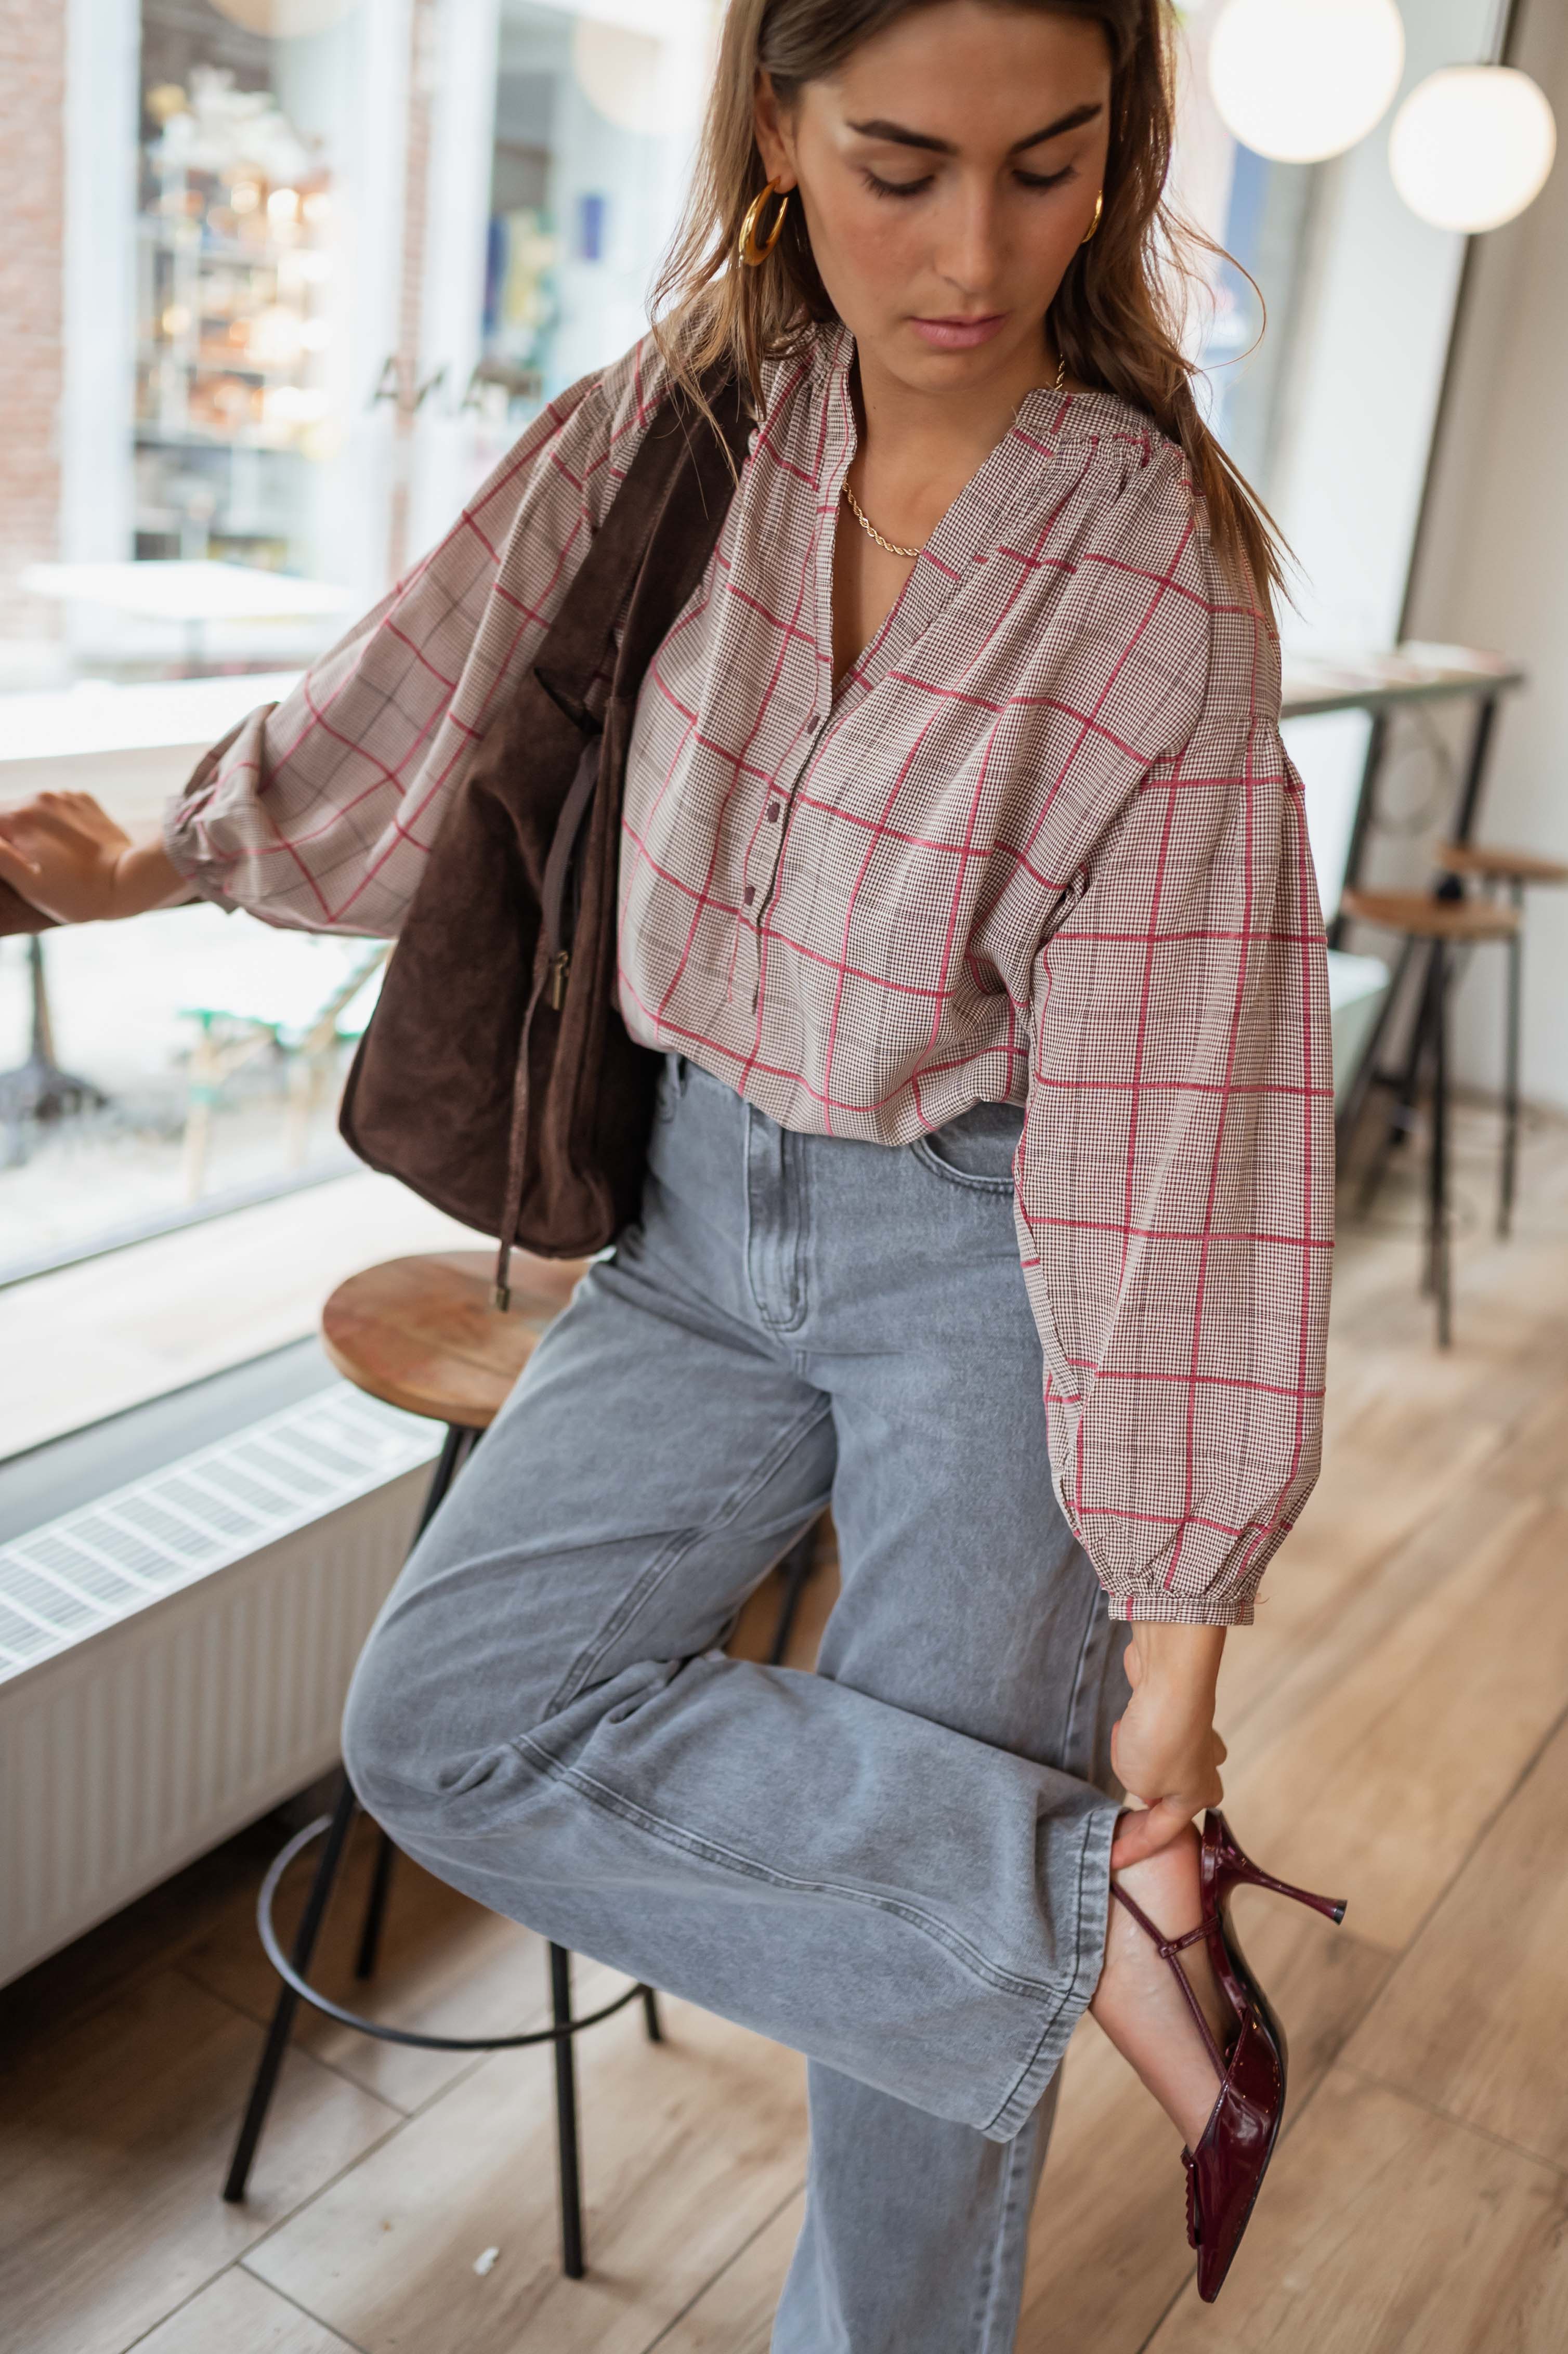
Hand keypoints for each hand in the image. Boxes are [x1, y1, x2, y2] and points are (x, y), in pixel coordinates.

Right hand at [0, 792, 184, 923]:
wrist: (131, 881)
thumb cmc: (79, 894)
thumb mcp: (30, 886)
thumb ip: (0, 858)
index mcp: (19, 817)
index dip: (0, 845)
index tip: (11, 862)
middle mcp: (39, 798)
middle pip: (7, 812)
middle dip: (10, 835)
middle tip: (29, 863)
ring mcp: (64, 796)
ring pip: (32, 808)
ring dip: (31, 827)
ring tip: (50, 857)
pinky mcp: (84, 800)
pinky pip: (58, 807)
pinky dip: (55, 822)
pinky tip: (68, 845)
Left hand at [1110, 1621, 1227, 1868]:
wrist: (1170, 1680)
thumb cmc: (1157, 1738)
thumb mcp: (1137, 1781)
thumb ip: (1139, 1784)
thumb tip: (1146, 1764)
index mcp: (1196, 1797)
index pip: (1161, 1833)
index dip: (1134, 1849)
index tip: (1112, 1861)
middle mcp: (1204, 1767)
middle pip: (1178, 1795)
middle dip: (1157, 1801)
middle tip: (1141, 1807)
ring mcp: (1195, 1735)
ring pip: (1165, 1761)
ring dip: (1140, 1756)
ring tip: (1127, 1744)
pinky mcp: (1179, 1708)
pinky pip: (1154, 1730)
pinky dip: (1137, 1728)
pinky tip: (1128, 1721)